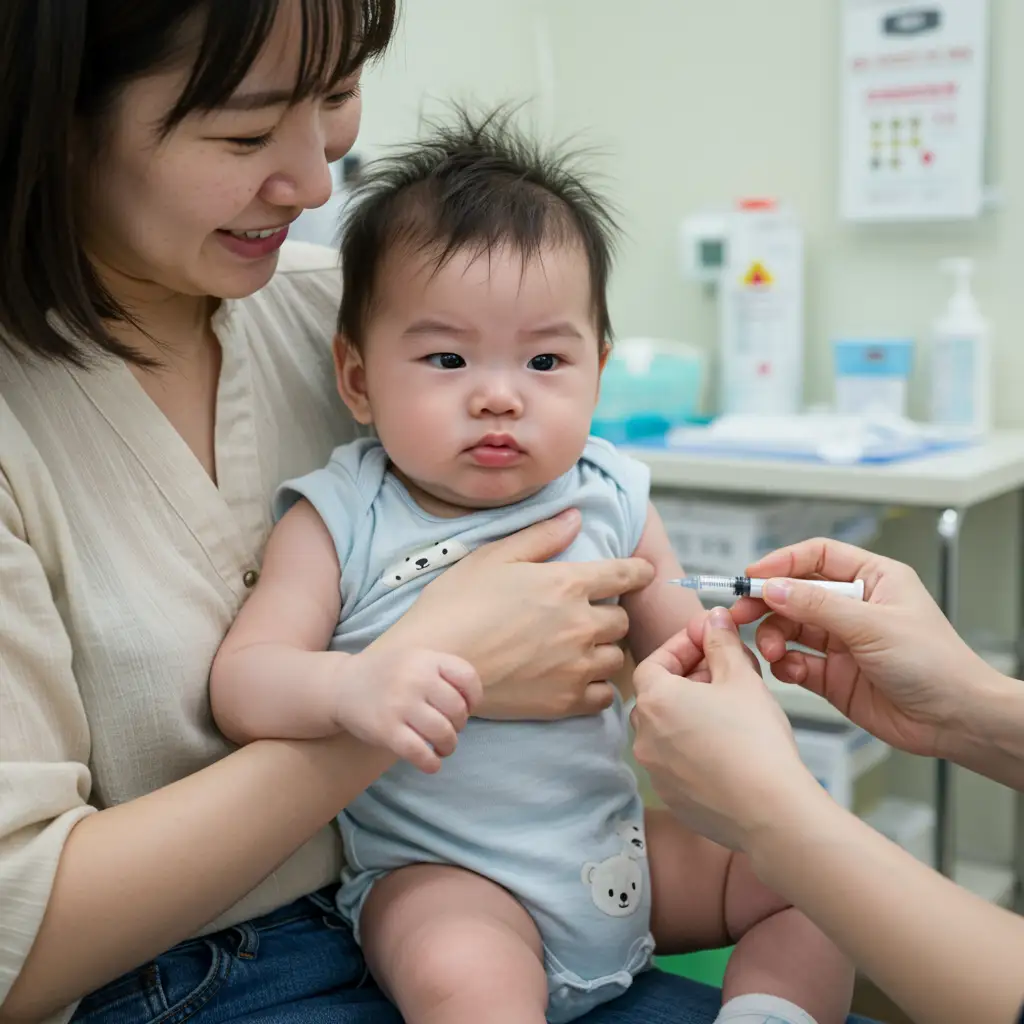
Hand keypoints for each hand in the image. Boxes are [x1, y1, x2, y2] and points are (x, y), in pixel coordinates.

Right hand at [334, 648, 481, 772]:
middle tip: (451, 729)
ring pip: (442, 733)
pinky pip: (419, 752)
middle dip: (460, 725)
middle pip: (457, 709)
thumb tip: (471, 703)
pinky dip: (431, 762)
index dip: (474, 696)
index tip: (468, 707)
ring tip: (444, 747)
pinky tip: (431, 763)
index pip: (467, 676)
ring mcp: (400, 704)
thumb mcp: (415, 659)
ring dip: (449, 745)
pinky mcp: (386, 730)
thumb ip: (442, 672)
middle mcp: (415, 679)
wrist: (343, 685)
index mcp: (426, 659)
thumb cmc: (388, 675)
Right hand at [370, 509, 654, 719]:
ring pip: (615, 657)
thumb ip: (541, 537)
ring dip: (603, 650)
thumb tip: (576, 518)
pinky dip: (596, 687)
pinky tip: (575, 678)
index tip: (642, 573)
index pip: (625, 575)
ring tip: (580, 648)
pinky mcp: (563, 702)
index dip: (638, 572)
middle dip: (609, 614)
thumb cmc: (456, 603)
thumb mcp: (494, 557)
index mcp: (566, 584)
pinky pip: (603, 696)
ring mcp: (574, 667)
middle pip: (621, 620)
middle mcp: (580, 625)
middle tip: (587, 615)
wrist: (432, 661)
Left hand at [631, 609, 817, 851]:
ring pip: (667, 729)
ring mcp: (655, 771)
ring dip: (691, 713)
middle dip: (690, 678)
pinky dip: (695, 747)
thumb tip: (713, 618)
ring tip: (731, 709)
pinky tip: (729, 746)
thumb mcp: (741, 678)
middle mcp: (644, 736)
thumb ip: (721, 642)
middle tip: (726, 673)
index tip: (709, 641)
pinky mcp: (672, 798)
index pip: (655, 661)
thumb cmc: (755, 740)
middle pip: (658, 694)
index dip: (682, 647)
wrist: (771, 811)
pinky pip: (677, 762)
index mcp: (654, 700)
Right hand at [728, 538, 987, 757]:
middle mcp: (854, 607)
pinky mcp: (834, 675)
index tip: (753, 575)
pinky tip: (789, 671)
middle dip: (766, 602)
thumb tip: (773, 588)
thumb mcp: (873, 625)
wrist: (955, 720)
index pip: (817, 557)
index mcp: (873, 580)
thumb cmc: (936, 664)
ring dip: (774, 637)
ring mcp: (842, 642)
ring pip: (791, 628)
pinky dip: (786, 666)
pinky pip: (796, 663)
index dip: (783, 563)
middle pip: (795, 593)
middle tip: (740, 613)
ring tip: (773, 651)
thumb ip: (818, 605)